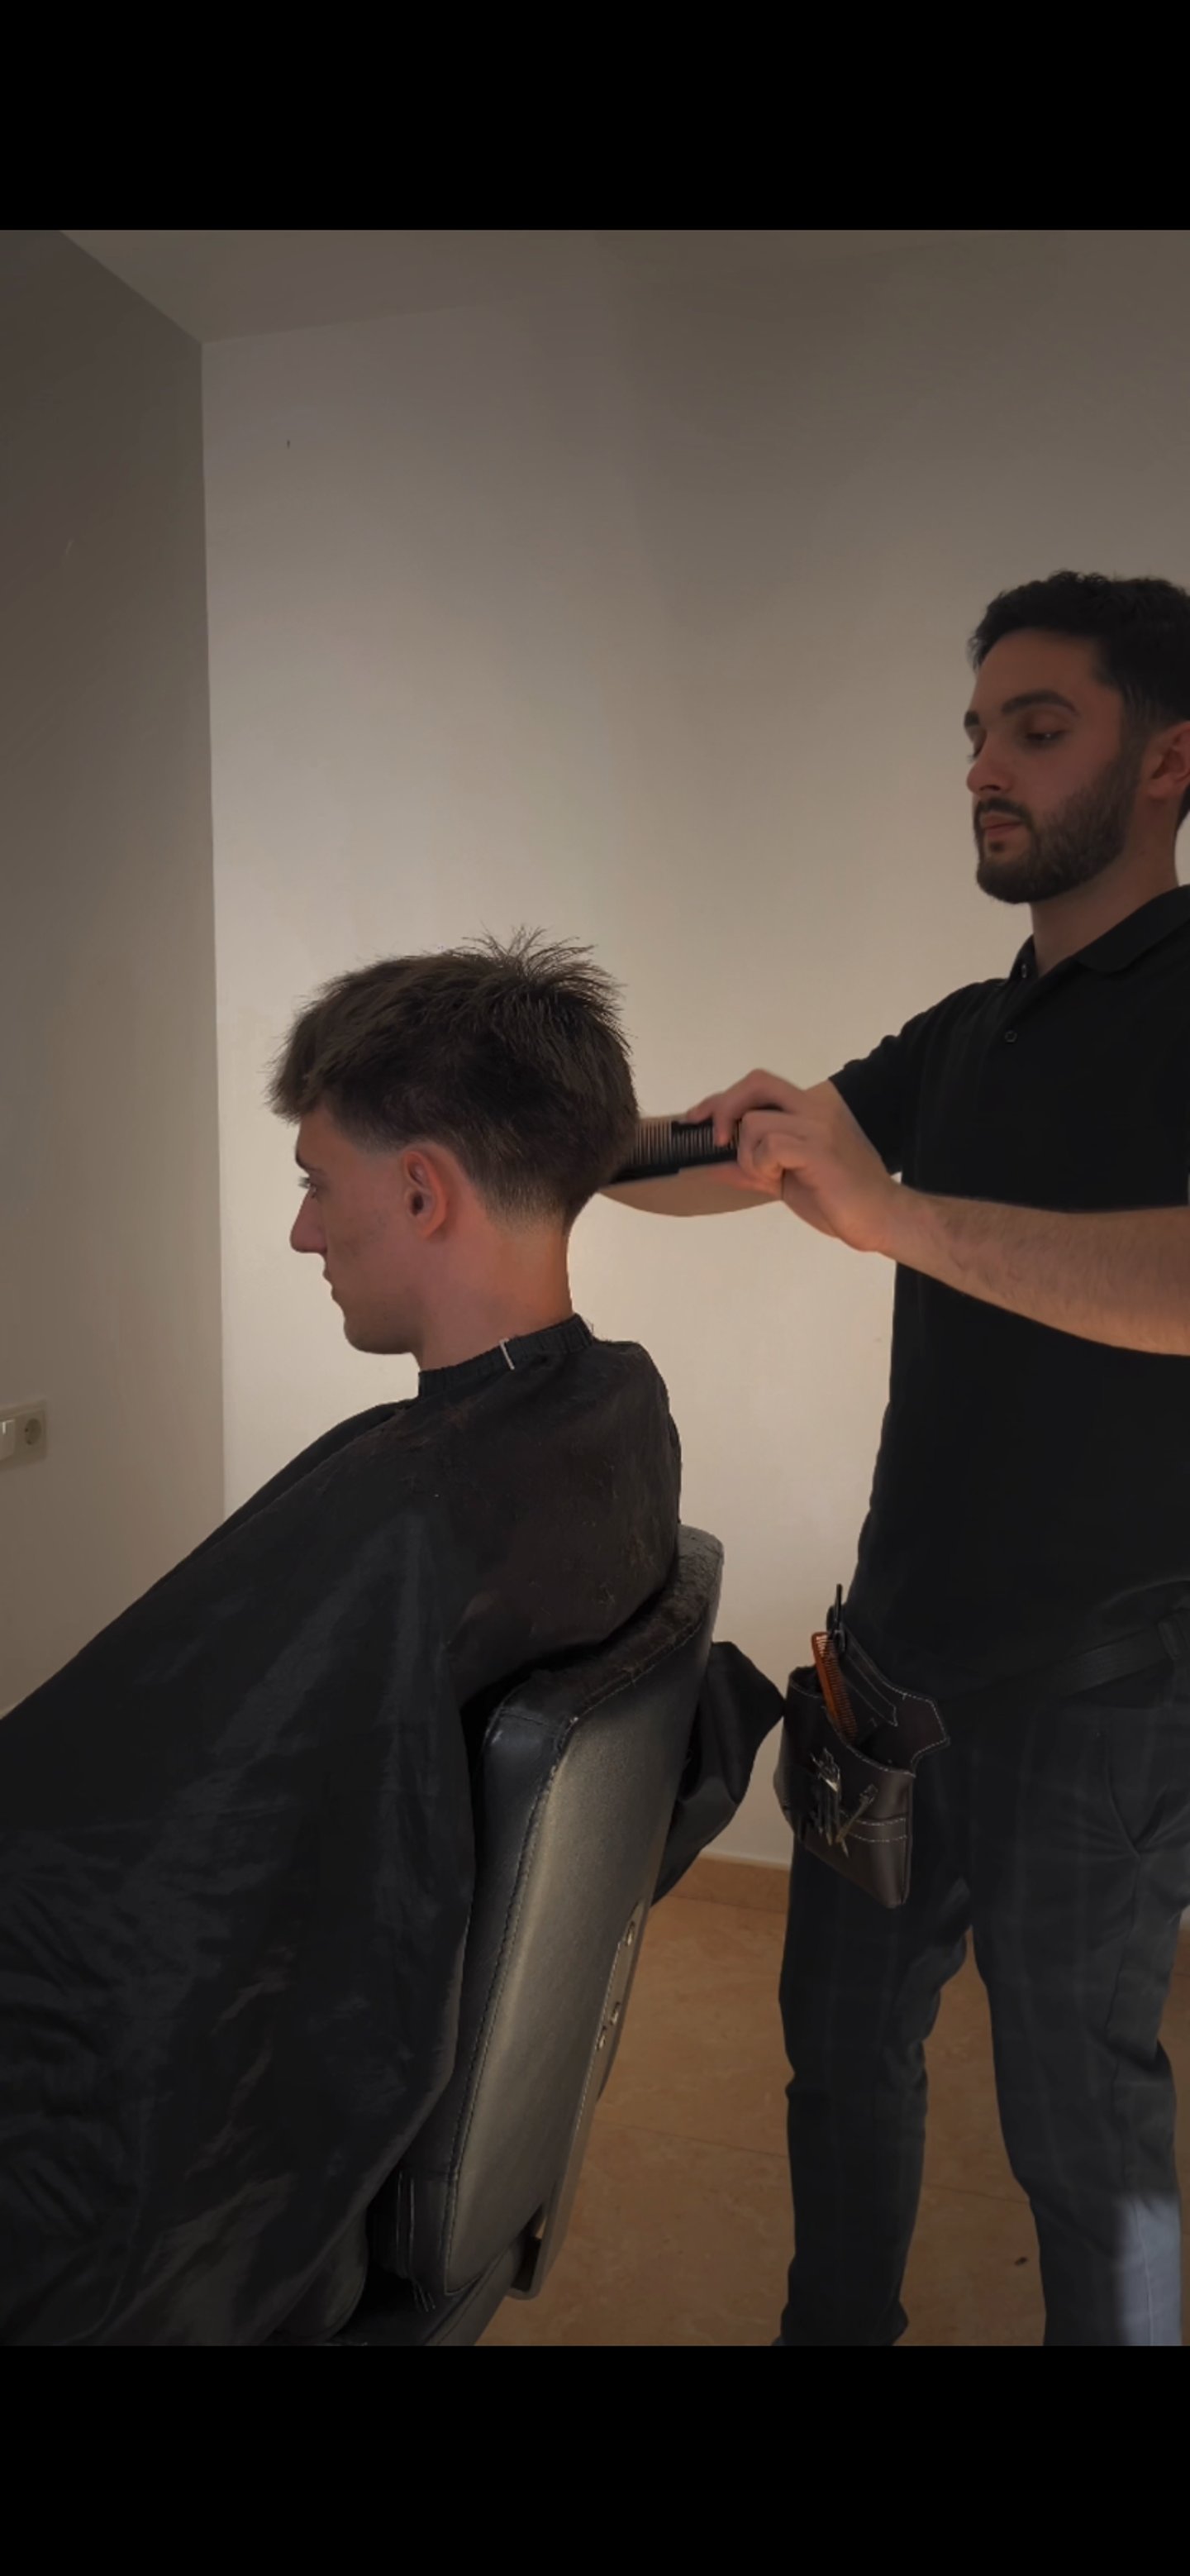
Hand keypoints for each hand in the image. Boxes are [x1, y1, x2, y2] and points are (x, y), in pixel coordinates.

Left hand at [682, 1069, 898, 1250]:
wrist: (881, 1218)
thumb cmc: (839, 1201)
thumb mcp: (786, 1180)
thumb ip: (754, 1168)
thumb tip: (713, 1166)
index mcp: (812, 1109)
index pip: (759, 1086)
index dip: (722, 1099)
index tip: (696, 1119)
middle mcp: (817, 1107)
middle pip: (757, 1083)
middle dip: (724, 1108)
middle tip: (717, 1142)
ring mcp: (819, 1125)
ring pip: (756, 1122)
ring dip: (749, 1155)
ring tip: (771, 1176)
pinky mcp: (818, 1148)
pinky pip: (769, 1144)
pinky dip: (762, 1165)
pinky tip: (780, 1179)